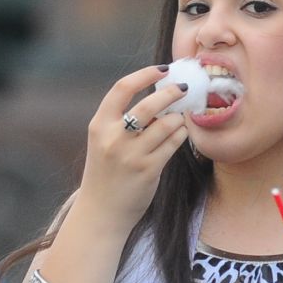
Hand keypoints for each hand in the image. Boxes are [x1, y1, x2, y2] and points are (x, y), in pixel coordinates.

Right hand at [70, 65, 191, 234]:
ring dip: (179, 117)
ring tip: (181, 118)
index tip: (162, 69)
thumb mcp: (104, 143)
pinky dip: (181, 134)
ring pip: (166, 124)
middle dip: (171, 92)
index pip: (122, 88)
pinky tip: (182, 133)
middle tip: (184, 88)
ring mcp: (131, 155)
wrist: (100, 212)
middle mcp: (113, 138)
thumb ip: (122, 121)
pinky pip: (173, 143)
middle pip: (149, 104)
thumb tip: (158, 95)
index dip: (145, 74)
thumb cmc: (105, 174)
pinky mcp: (148, 170)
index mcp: (99, 126)